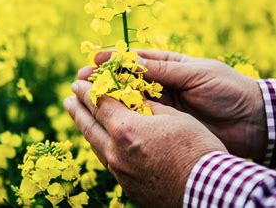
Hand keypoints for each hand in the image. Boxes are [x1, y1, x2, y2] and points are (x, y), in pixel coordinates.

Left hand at [64, 81, 226, 207]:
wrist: (207, 192)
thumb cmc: (196, 149)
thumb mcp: (174, 118)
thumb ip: (149, 108)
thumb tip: (135, 102)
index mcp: (126, 129)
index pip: (99, 104)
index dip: (88, 91)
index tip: (77, 82)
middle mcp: (116, 151)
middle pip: (89, 125)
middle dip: (78, 109)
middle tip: (68, 98)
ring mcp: (120, 172)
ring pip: (95, 145)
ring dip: (85, 128)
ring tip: (78, 117)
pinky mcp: (127, 186)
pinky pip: (107, 161)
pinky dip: (100, 145)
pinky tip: (100, 142)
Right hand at [78, 50, 266, 160]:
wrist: (253, 121)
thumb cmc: (228, 90)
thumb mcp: (196, 73)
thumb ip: (164, 70)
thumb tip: (130, 61)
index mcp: (170, 65)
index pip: (135, 58)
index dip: (113, 58)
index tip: (93, 60)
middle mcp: (162, 83)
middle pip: (126, 79)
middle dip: (103, 78)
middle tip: (79, 79)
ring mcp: (163, 105)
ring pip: (130, 100)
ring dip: (108, 98)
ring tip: (85, 97)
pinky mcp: (167, 124)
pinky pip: (141, 119)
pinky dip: (124, 117)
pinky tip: (106, 118)